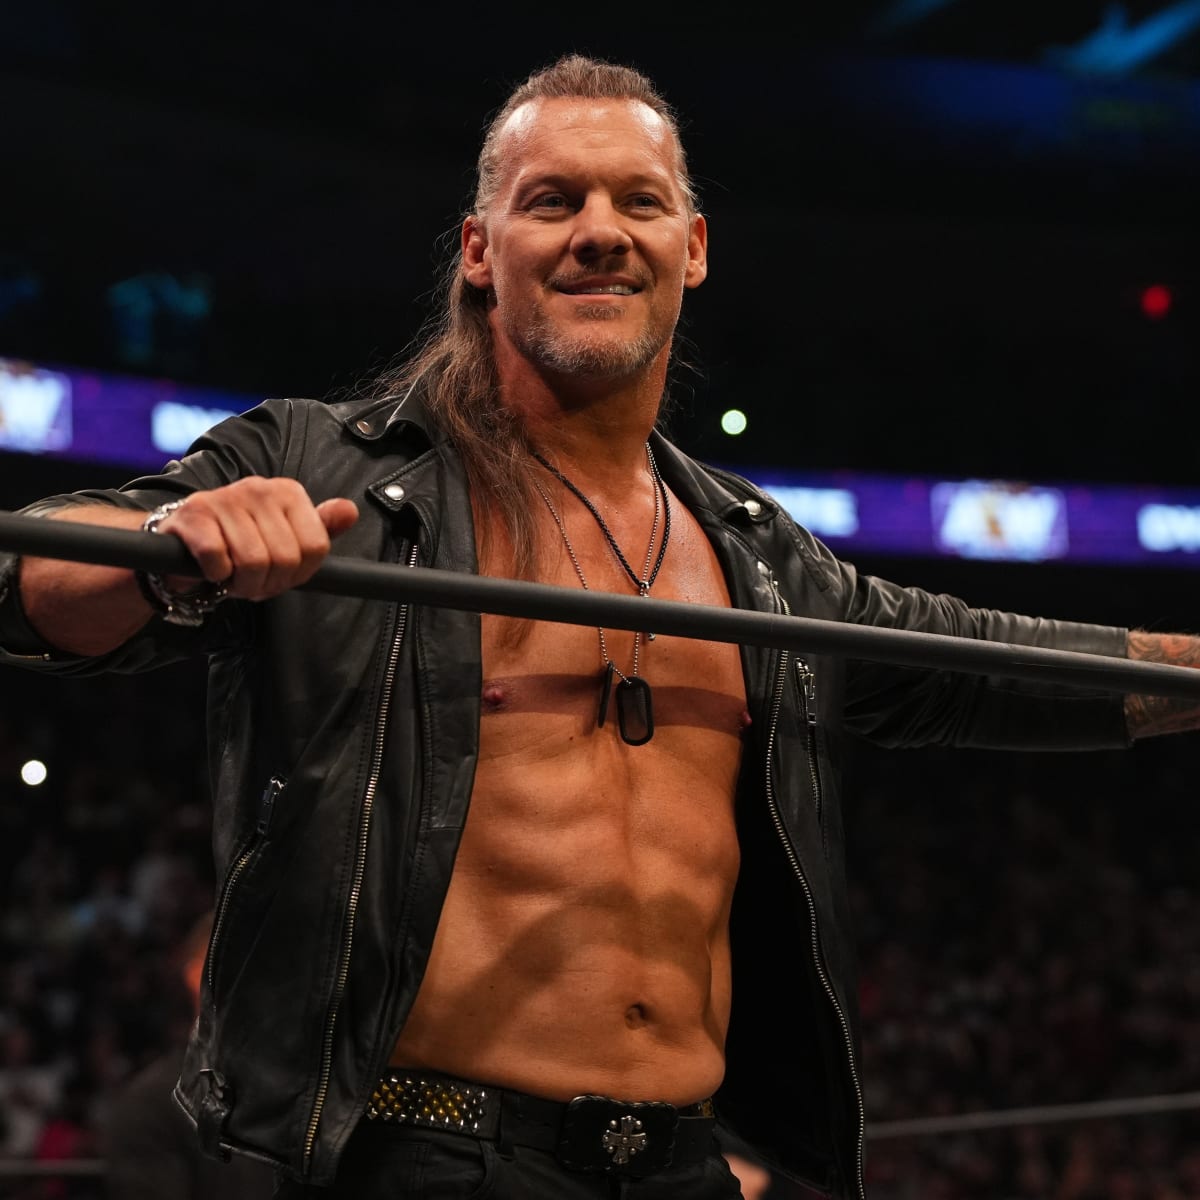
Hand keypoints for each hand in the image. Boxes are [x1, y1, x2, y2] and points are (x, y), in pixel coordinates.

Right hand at [155, 478, 358, 600]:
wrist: (184, 543)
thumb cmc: (241, 544)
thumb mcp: (288, 537)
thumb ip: (321, 529)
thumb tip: (349, 511)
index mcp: (288, 493)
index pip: (316, 547)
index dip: (299, 573)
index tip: (282, 576)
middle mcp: (259, 489)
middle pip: (285, 558)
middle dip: (269, 583)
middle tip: (253, 582)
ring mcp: (224, 498)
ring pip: (253, 561)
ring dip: (242, 583)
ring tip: (233, 578)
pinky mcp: (194, 514)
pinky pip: (218, 557)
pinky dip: (216, 575)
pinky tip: (213, 569)